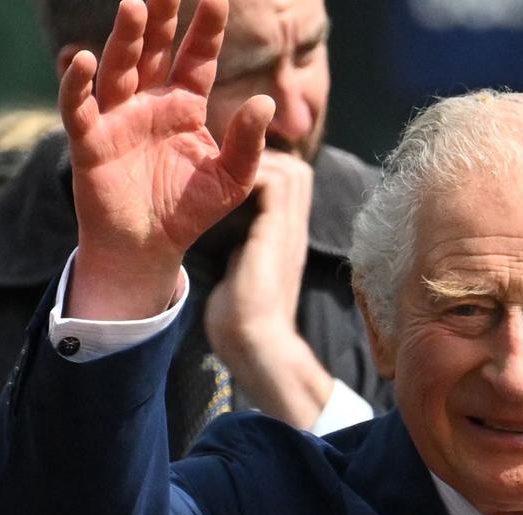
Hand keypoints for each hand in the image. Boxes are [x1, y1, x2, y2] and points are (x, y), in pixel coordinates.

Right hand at [63, 0, 273, 319]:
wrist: (151, 247)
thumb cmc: (191, 210)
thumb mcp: (233, 179)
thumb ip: (249, 143)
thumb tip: (267, 102)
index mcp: (185, 104)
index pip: (198, 57)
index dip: (206, 28)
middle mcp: (150, 101)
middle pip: (156, 49)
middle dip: (162, 17)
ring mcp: (118, 117)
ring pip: (120, 66)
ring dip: (126, 37)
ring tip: (135, 6)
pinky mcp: (91, 140)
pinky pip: (80, 106)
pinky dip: (77, 84)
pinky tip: (83, 60)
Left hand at [204, 150, 312, 346]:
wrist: (256, 345)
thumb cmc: (241, 323)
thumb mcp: (241, 276)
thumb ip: (242, 255)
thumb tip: (230, 246)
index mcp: (284, 241)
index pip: (289, 188)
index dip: (265, 173)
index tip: (229, 176)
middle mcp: (292, 231)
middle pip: (297, 171)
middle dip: (265, 160)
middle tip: (227, 170)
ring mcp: (288, 231)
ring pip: (292, 170)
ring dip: (260, 163)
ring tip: (226, 174)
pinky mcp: (276, 232)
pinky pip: (274, 182)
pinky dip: (252, 173)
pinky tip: (224, 184)